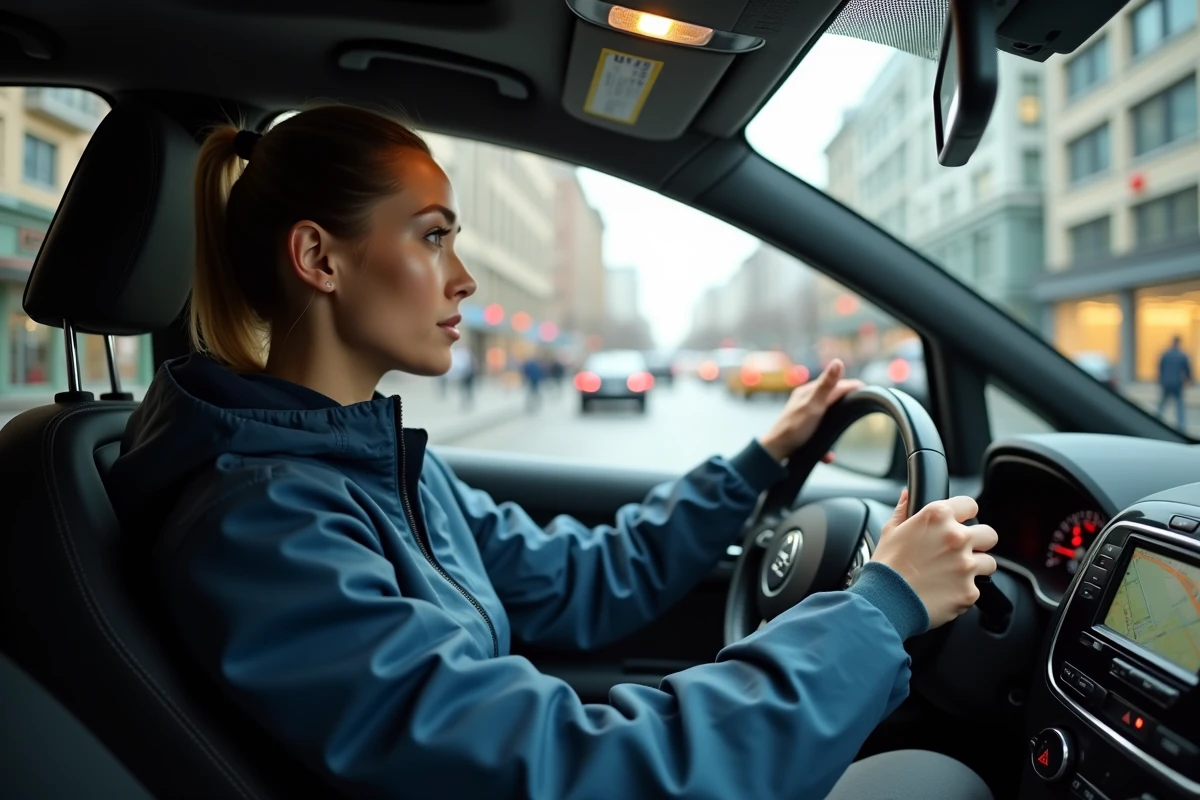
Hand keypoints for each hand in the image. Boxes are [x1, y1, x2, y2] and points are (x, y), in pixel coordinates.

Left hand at [758, 359, 863, 461]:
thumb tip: (838, 362)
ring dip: (837, 425)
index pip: (834, 383)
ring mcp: (805, 416)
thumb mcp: (814, 405)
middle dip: (846, 404)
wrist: (775, 452)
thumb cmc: (793, 428)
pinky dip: (827, 444)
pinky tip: (829, 454)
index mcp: (808, 392)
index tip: (867, 389)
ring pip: (827, 417)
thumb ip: (827, 385)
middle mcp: (806, 401)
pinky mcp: (804, 430)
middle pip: (832, 399)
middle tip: (860, 409)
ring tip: (846, 431)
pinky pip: (820, 433)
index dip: (851, 386)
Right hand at [871, 490, 998, 627]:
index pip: (970, 504)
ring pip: (988, 562)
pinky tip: (945, 591)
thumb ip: (904, 510)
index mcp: (938, 516)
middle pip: (988, 534)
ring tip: (953, 574)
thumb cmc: (886, 566)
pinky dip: (963, 591)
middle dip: (978, 542)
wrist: (885, 602)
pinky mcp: (970, 590)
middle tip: (961, 551)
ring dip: (976, 567)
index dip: (964, 514)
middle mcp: (957, 537)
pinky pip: (976, 589)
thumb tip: (907, 495)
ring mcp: (966, 565)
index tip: (960, 522)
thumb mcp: (890, 531)